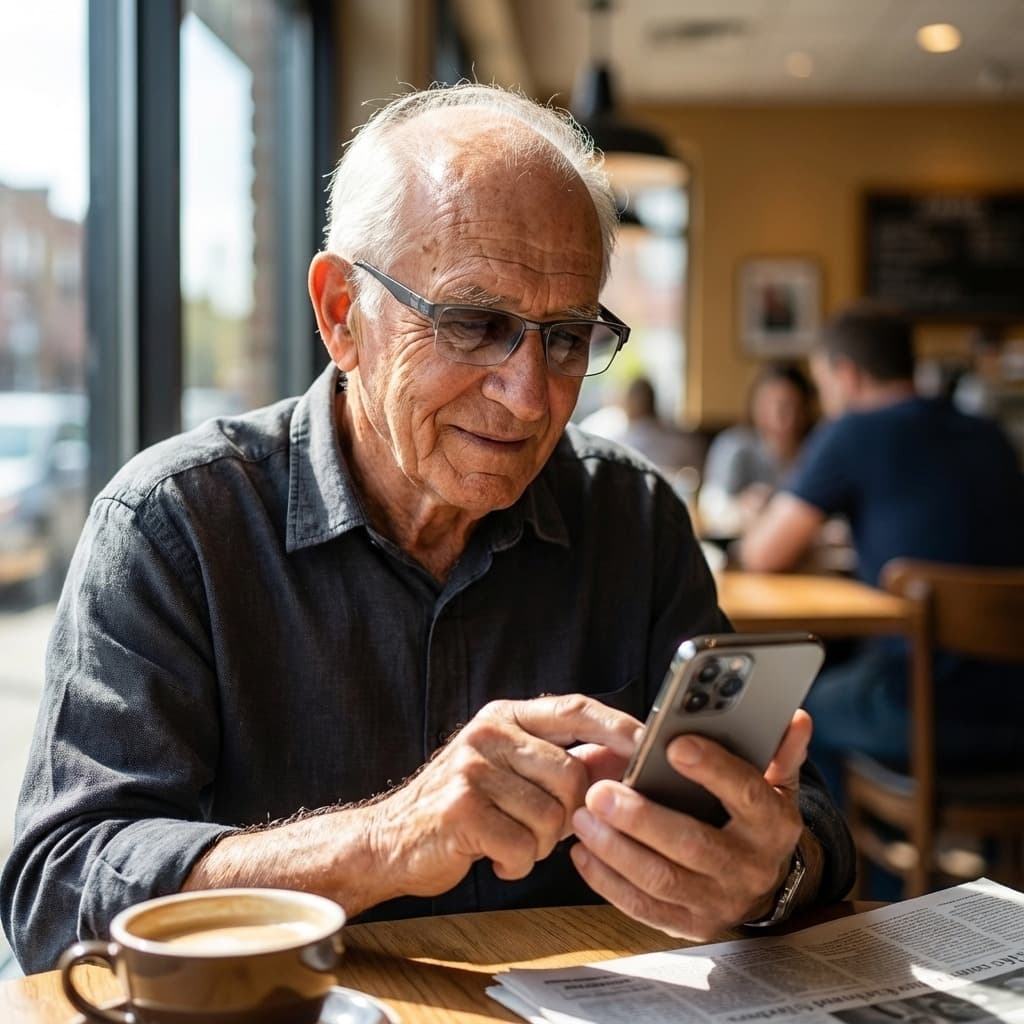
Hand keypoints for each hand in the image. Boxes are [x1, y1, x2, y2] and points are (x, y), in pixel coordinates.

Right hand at [368, 695, 643, 901]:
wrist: (390, 840)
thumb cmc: (462, 806)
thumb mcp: (508, 770)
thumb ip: (562, 760)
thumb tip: (624, 761)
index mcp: (505, 717)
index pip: (574, 708)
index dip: (617, 726)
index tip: (651, 743)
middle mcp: (488, 734)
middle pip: (571, 773)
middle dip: (569, 813)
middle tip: (543, 828)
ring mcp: (472, 770)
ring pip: (550, 815)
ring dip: (540, 843)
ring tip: (512, 840)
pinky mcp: (461, 810)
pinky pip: (522, 846)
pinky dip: (516, 863)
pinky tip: (494, 856)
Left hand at [570, 709, 811, 940]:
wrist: (762, 881)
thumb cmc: (755, 816)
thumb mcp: (775, 781)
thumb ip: (778, 749)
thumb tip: (795, 717)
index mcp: (772, 823)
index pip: (746, 793)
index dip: (712, 768)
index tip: (674, 744)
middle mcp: (750, 866)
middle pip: (693, 843)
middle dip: (641, 817)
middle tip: (599, 792)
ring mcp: (720, 900)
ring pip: (662, 878)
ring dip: (616, 849)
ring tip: (582, 816)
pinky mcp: (691, 924)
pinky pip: (644, 906)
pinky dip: (608, 880)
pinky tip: (583, 851)